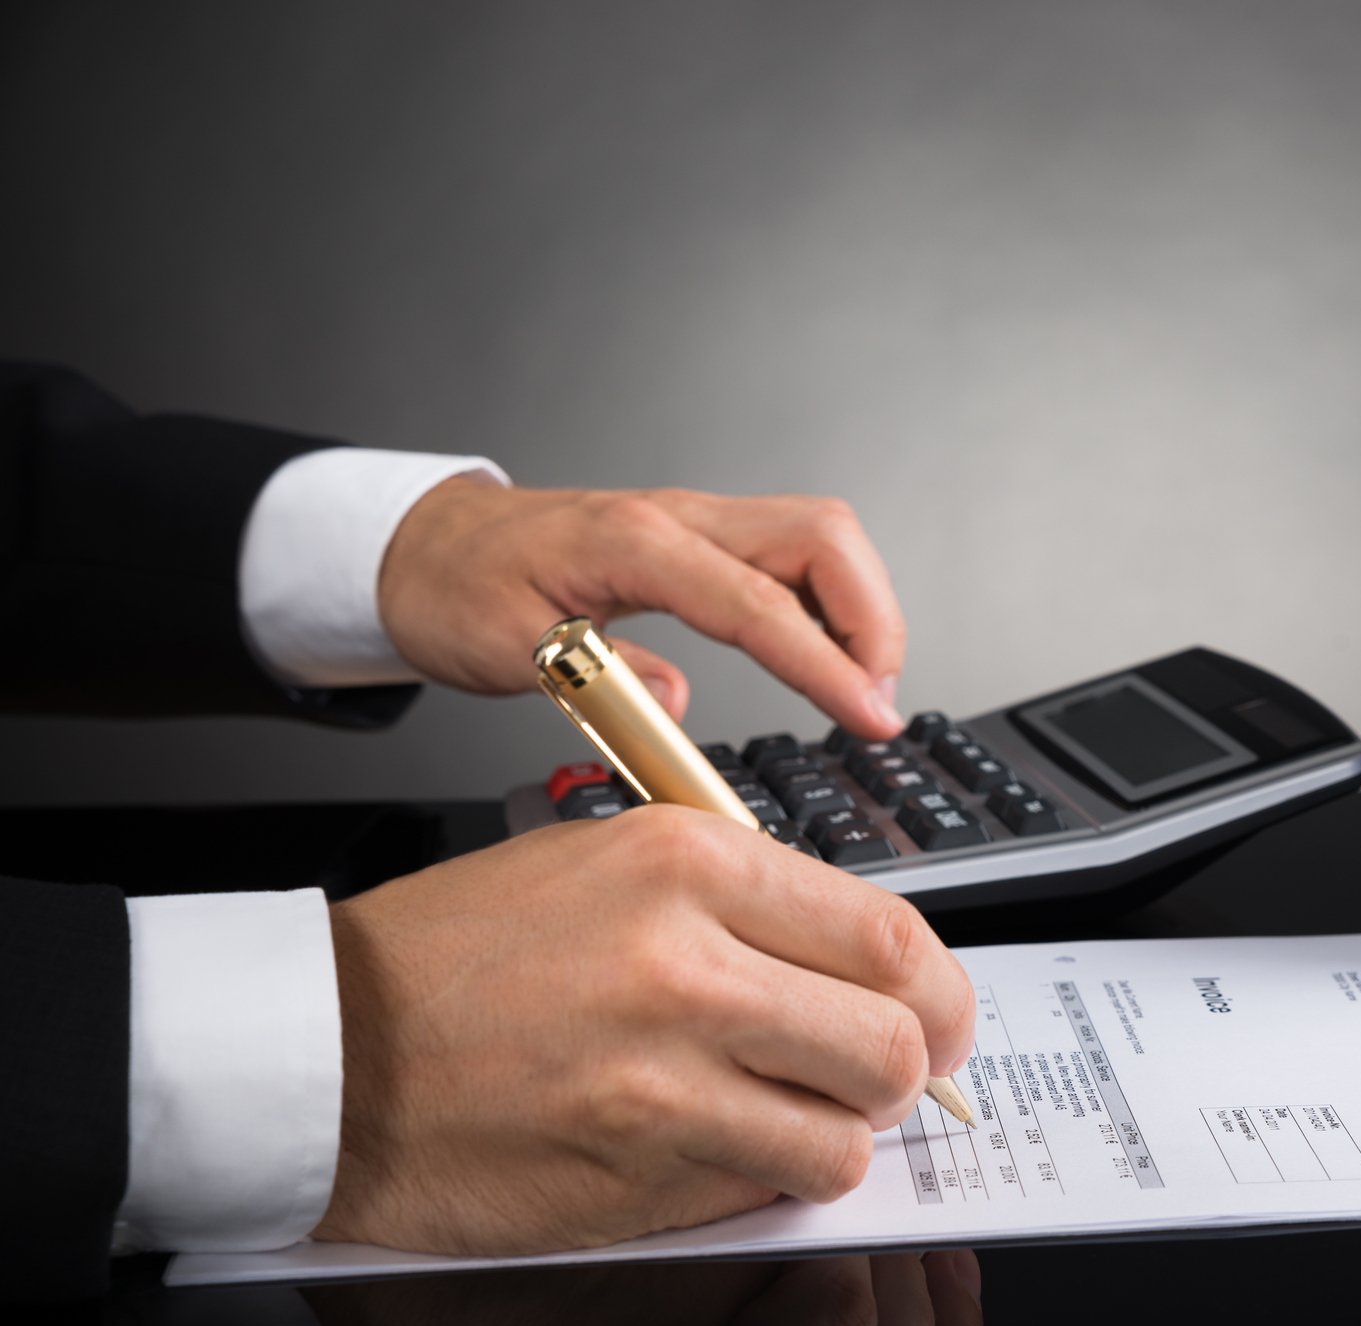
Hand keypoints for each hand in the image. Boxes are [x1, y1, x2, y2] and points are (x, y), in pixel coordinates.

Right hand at [312, 806, 976, 1255]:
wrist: (327, 1049)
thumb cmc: (462, 953)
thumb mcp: (611, 862)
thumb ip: (750, 903)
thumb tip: (872, 965)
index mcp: (688, 863)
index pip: (891, 937)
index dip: (940, 991)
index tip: (938, 1014)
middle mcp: (686, 966)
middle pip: (894, 1044)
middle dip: (905, 1071)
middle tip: (873, 1073)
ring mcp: (660, 1082)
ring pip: (846, 1139)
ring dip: (833, 1135)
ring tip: (784, 1111)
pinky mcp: (632, 1177)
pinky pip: (763, 1190)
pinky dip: (762, 1178)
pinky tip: (713, 1143)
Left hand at [375, 478, 906, 738]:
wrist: (424, 543)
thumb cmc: (456, 589)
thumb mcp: (504, 649)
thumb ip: (600, 675)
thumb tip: (681, 707)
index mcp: (632, 542)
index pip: (759, 602)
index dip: (826, 662)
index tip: (869, 714)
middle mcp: (679, 517)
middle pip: (823, 537)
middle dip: (874, 619)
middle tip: (876, 702)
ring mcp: (698, 521)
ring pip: (824, 538)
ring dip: (864, 609)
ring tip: (861, 688)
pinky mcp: (706, 539)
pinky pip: (799, 554)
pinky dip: (834, 602)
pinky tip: (829, 655)